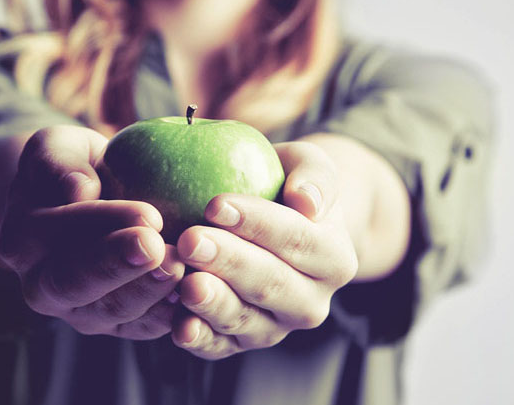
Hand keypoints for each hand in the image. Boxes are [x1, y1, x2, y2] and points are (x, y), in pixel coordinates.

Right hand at [0, 125, 184, 339]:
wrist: (88, 203)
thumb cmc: (74, 166)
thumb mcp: (56, 147)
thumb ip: (57, 162)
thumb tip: (77, 190)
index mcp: (22, 241)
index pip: (55, 233)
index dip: (101, 224)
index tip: (148, 214)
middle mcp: (42, 286)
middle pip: (76, 284)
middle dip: (119, 268)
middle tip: (160, 249)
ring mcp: (79, 312)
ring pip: (111, 312)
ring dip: (149, 293)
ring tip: (184, 268)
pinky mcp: (116, 326)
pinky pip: (141, 328)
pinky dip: (168, 317)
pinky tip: (193, 295)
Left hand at [172, 141, 357, 358]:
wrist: (274, 227)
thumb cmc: (286, 186)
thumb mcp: (309, 165)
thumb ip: (316, 176)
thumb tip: (306, 201)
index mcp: (335, 260)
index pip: (297, 240)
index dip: (257, 223)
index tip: (215, 204)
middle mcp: (312, 302)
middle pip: (270, 284)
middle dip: (229, 262)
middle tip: (190, 240)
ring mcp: (277, 328)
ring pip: (245, 320)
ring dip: (213, 303)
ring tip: (185, 283)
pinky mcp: (242, 343)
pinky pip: (221, 347)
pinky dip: (200, 340)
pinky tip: (178, 326)